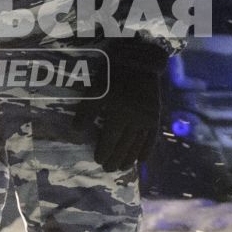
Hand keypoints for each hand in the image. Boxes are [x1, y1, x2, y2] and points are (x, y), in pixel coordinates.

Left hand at [81, 40, 165, 172]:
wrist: (140, 62)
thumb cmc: (114, 74)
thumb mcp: (96, 89)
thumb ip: (87, 111)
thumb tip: (77, 131)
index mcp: (118, 114)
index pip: (109, 140)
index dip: (104, 151)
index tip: (98, 161)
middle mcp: (135, 120)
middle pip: (124, 145)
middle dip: (115, 159)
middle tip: (109, 169)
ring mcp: (147, 119)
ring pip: (137, 144)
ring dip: (129, 158)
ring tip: (123, 168)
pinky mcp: (155, 116)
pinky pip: (151, 138)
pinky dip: (147, 149)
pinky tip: (142, 160)